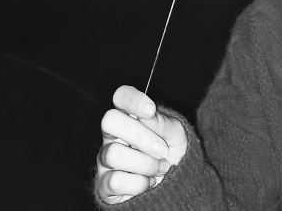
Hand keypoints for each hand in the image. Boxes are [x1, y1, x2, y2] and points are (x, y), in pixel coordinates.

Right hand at [95, 85, 187, 203]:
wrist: (175, 184)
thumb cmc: (173, 152)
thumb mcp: (177, 134)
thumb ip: (164, 123)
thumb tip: (148, 115)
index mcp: (131, 116)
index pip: (121, 96)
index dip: (132, 99)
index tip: (150, 110)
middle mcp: (113, 134)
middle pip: (109, 120)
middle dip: (141, 137)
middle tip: (163, 150)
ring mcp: (105, 159)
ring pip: (113, 153)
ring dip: (145, 164)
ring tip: (161, 167)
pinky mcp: (104, 184)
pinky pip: (115, 181)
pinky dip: (139, 184)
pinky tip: (149, 182)